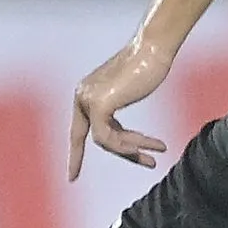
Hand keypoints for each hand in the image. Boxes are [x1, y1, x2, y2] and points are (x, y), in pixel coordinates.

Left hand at [66, 41, 176, 180]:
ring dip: (132, 149)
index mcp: (84, 93)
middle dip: (123, 152)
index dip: (76, 156)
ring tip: (156, 155)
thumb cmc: (146, 68)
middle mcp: (82, 96)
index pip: (78, 131)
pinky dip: (127, 144)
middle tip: (148, 163)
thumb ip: (114, 112)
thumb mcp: (126, 93)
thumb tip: (116, 137)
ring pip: (104, 141)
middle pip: (97, 138)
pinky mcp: (99, 105)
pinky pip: (108, 138)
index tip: (72, 177)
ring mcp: (88, 100)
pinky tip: (148, 146)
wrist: (153, 50)